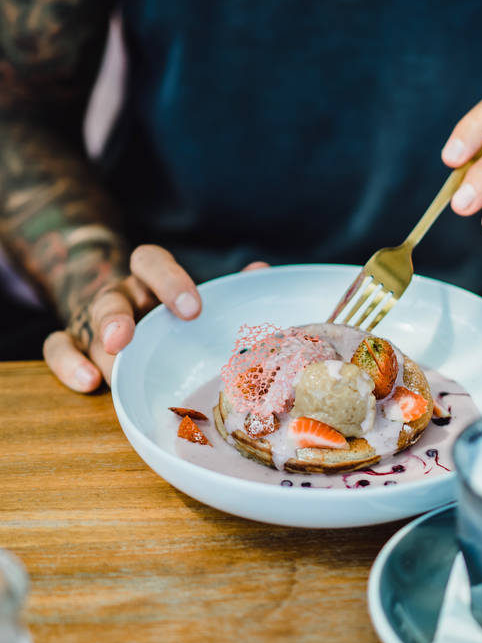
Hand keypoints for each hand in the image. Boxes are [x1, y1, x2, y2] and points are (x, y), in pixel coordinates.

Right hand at [43, 245, 268, 392]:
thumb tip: (262, 270)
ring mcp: (92, 320)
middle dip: (117, 318)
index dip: (170, 281)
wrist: (123, 313)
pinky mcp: (74, 342)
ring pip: (87, 326)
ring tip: (107, 373)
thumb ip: (227, 287)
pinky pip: (59, 347)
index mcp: (150, 278)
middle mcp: (120, 295)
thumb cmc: (171, 314)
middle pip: (112, 298)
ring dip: (97, 348)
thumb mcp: (194, 298)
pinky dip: (68, 364)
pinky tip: (88, 382)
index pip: (151, 261)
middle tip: (126, 339)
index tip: (193, 309)